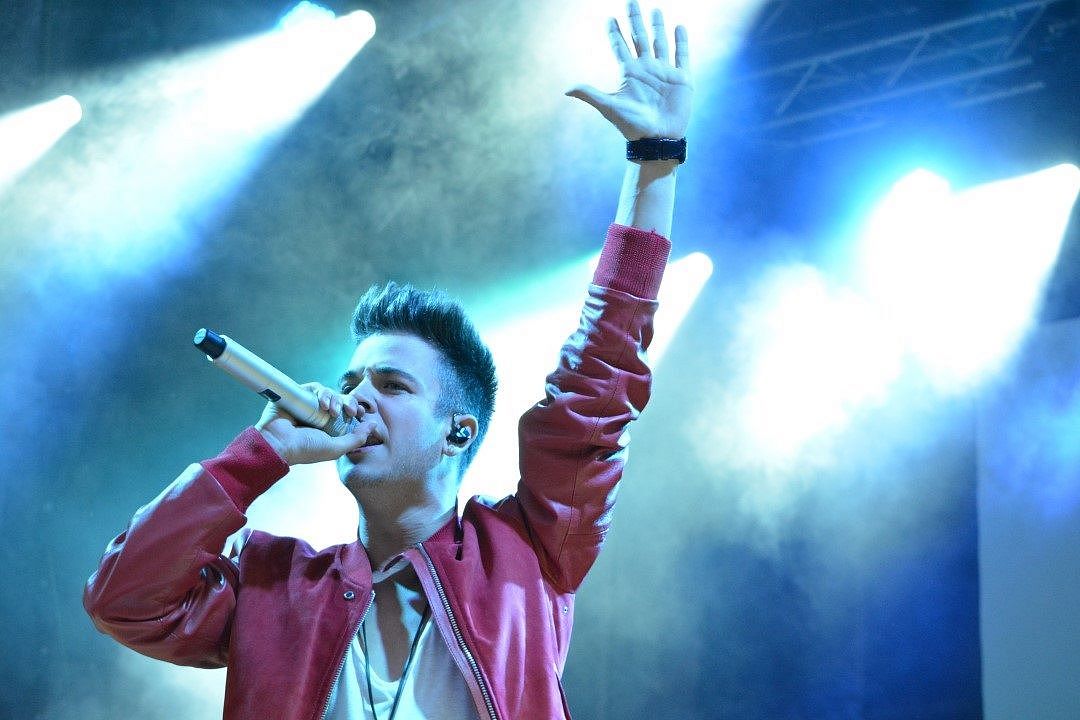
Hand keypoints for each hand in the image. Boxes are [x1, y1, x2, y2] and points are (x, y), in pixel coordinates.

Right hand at [255, 383, 375, 465]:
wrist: (279, 443)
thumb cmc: (305, 449)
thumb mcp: (335, 448)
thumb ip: (356, 438)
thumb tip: (373, 425)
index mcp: (328, 428)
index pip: (347, 413)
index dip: (356, 410)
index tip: (362, 413)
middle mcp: (319, 415)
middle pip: (340, 400)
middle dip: (349, 403)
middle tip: (351, 410)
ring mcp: (308, 405)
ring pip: (329, 393)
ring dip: (335, 399)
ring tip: (333, 411)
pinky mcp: (298, 395)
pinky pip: (315, 387)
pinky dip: (322, 393)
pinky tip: (323, 404)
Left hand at [566, 1, 691, 139]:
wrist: (657, 140)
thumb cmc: (632, 126)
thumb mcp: (609, 107)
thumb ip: (590, 94)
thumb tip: (566, 89)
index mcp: (629, 73)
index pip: (620, 47)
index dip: (614, 33)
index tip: (610, 18)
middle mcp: (646, 69)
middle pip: (639, 38)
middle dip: (635, 20)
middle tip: (631, 1)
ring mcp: (664, 72)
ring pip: (660, 43)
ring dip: (658, 27)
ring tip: (655, 10)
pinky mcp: (681, 79)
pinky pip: (682, 55)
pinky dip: (681, 41)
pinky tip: (679, 27)